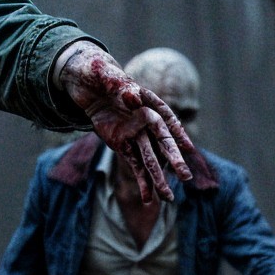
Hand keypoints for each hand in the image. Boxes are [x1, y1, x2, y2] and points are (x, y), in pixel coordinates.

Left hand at [58, 43, 198, 204]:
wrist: (88, 84)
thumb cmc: (99, 74)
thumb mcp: (105, 75)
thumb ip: (117, 84)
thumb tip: (130, 94)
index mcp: (147, 102)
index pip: (165, 118)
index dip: (176, 132)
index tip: (186, 146)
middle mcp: (146, 121)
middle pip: (162, 143)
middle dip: (173, 159)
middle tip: (186, 176)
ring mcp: (136, 135)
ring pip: (150, 159)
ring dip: (158, 179)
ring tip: (168, 199)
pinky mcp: (123, 145)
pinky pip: (134, 165)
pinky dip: (141, 182)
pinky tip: (147, 200)